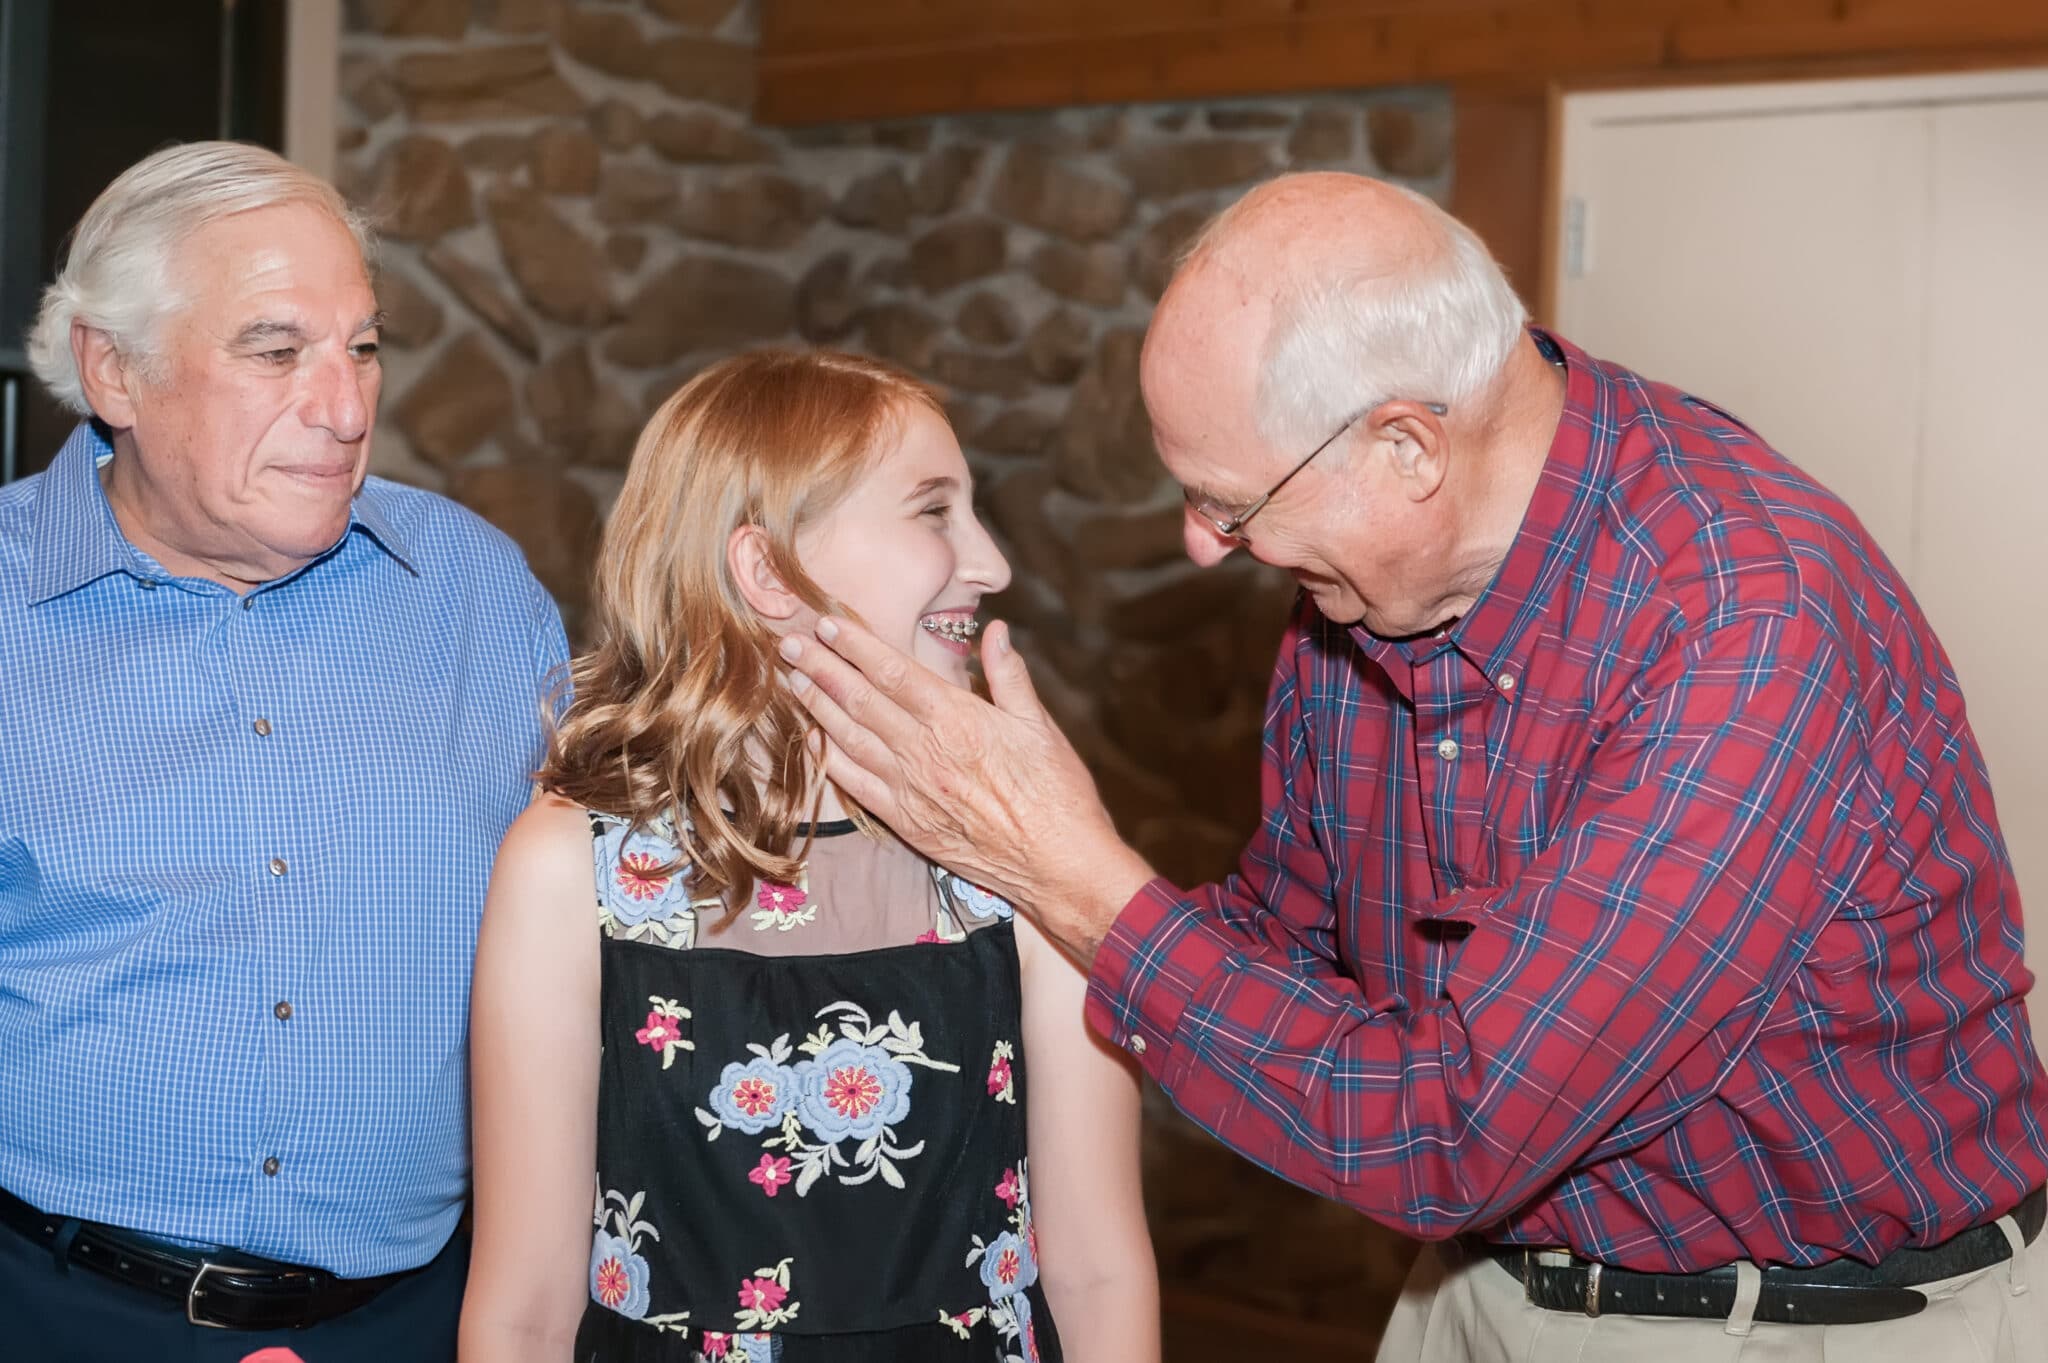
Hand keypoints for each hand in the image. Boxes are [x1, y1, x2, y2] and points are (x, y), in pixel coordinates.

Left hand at [778, 616, 1154, 962]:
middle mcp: (925, 752)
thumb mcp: (1041, 726)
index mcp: (959, 720)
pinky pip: (856, 785)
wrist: (1058, 866)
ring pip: (850, 739)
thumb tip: (995, 631)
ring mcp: (911, 789)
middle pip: (861, 701)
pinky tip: (811, 740)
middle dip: (822, 669)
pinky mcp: (906, 822)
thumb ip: (1010, 676)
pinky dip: (829, 760)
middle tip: (790, 644)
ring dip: (817, 707)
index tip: (828, 624)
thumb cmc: (1058, 794)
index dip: (856, 646)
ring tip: (791, 681)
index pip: (894, 673)